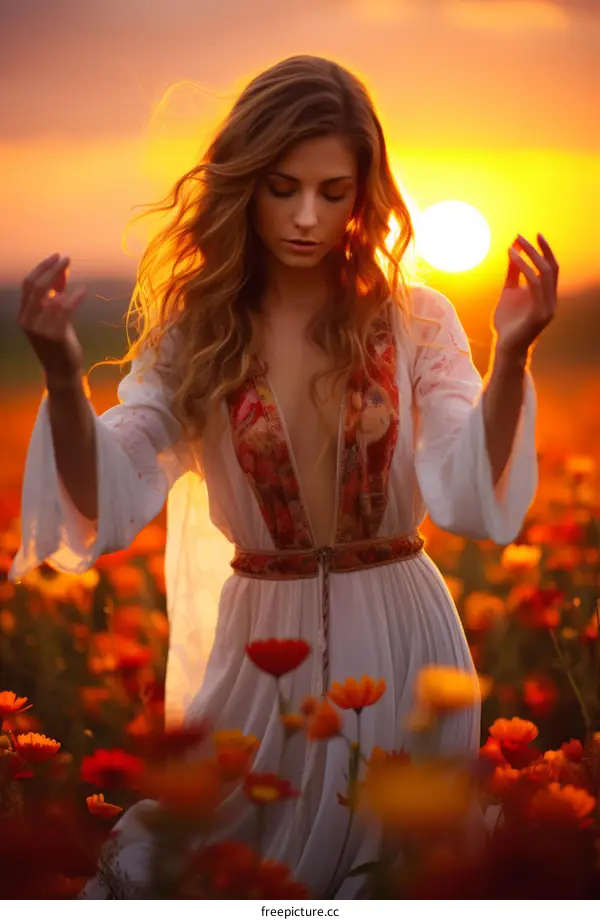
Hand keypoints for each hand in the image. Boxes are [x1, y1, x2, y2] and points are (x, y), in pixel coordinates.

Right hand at [17, 253, 86, 383]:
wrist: (61, 370)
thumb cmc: (58, 342)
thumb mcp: (53, 317)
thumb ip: (54, 296)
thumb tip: (61, 272)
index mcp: (23, 315)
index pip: (28, 284)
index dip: (41, 268)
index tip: (56, 257)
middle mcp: (28, 321)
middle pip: (37, 286)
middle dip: (52, 269)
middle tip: (66, 258)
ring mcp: (40, 329)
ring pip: (52, 297)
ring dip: (64, 283)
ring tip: (75, 281)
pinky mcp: (55, 335)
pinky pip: (66, 309)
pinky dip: (75, 297)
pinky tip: (83, 289)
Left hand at [492, 233, 558, 359]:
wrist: (505, 346)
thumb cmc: (507, 321)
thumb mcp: (509, 291)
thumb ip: (513, 272)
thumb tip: (512, 248)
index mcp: (547, 294)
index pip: (551, 268)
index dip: (544, 251)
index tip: (534, 235)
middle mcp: (552, 299)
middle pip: (551, 268)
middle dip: (538, 249)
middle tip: (523, 235)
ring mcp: (548, 307)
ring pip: (544, 274)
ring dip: (530, 256)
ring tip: (515, 244)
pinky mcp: (540, 313)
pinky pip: (533, 284)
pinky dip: (523, 267)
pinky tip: (512, 258)